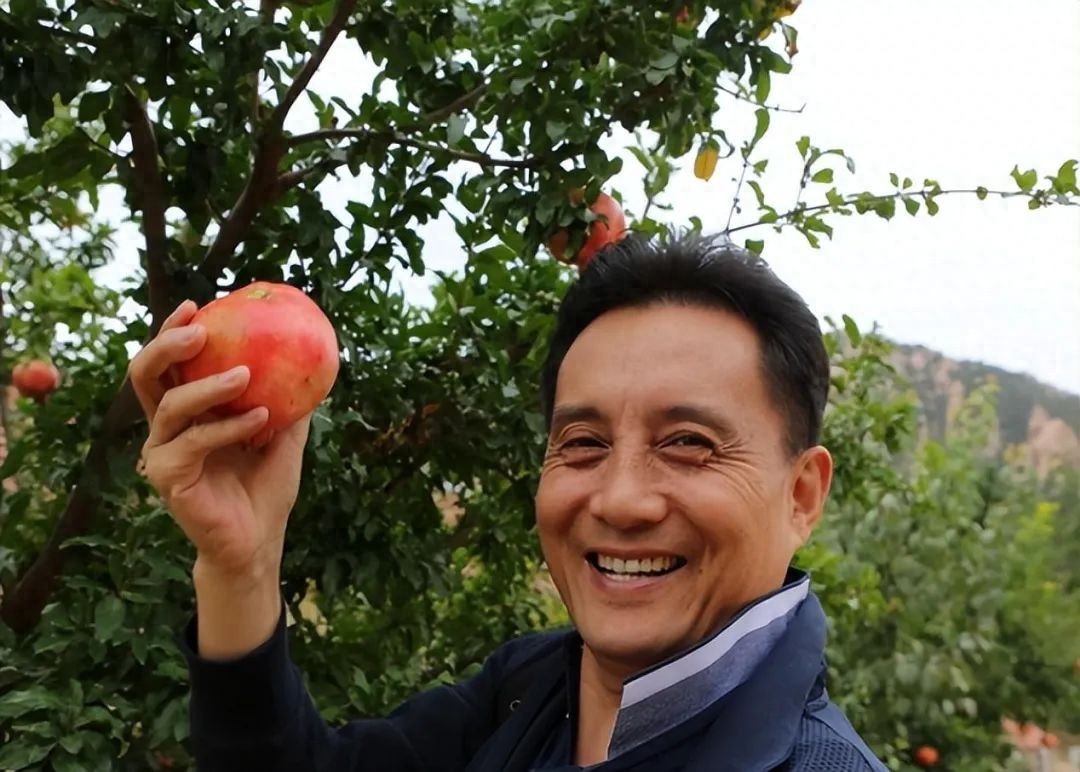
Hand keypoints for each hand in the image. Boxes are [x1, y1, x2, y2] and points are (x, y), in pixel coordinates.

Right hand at [130, 300, 310, 578]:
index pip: (170, 363)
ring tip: (246, 373)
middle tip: (201, 330)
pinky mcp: (168, 477)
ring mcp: (163, 452)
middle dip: (167, 345)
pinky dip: (228, 426)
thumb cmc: (267, 488)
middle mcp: (167, 428)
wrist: (259, 541)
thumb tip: (314, 356)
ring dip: (209, 385)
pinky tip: (260, 419)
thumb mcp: (285, 435)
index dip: (174, 330)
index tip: (198, 304)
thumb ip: (290, 399)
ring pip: (170, 405)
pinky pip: (194, 441)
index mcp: (188, 412)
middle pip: (146, 374)